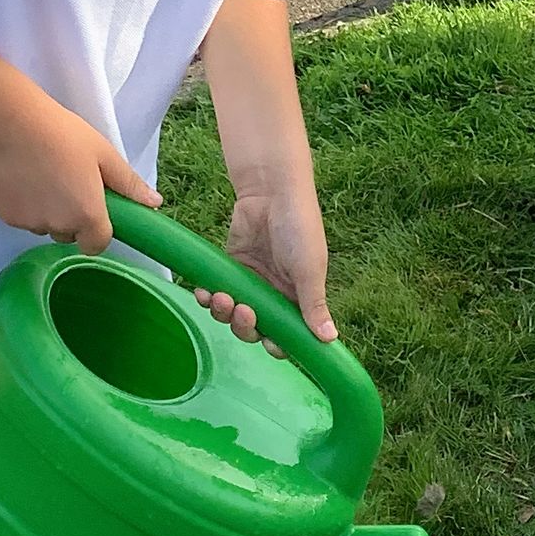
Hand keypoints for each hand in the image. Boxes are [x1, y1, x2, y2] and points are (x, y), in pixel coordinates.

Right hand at [0, 93, 159, 250]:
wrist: (14, 124)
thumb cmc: (64, 135)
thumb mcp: (105, 155)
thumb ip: (129, 184)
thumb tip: (155, 203)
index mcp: (88, 215)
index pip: (97, 245)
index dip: (97, 230)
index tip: (94, 209)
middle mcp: (59, 227)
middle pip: (69, 234)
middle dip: (72, 217)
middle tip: (68, 182)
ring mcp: (30, 223)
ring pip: (45, 226)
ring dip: (48, 211)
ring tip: (44, 176)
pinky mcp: (6, 216)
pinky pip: (22, 218)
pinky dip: (25, 205)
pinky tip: (24, 178)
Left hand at [195, 183, 335, 346]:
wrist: (271, 191)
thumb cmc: (300, 227)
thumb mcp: (310, 269)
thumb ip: (314, 304)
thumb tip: (329, 339)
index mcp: (298, 298)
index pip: (287, 334)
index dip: (278, 344)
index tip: (269, 343)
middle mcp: (274, 294)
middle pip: (256, 329)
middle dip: (246, 327)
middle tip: (243, 312)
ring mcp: (251, 282)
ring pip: (232, 314)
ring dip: (224, 313)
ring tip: (222, 298)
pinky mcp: (231, 268)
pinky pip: (216, 293)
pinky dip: (208, 297)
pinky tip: (205, 292)